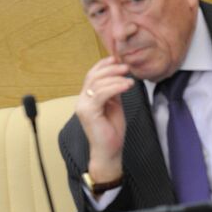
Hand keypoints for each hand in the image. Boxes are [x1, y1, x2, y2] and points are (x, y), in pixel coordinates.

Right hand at [76, 57, 133, 181]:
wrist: (109, 151)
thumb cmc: (112, 132)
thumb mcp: (114, 106)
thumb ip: (113, 91)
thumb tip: (119, 76)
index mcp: (86, 98)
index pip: (91, 75)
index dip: (103, 65)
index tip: (117, 59)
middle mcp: (81, 101)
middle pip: (93, 76)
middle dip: (111, 69)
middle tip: (126, 67)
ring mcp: (83, 106)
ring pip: (97, 83)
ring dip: (116, 78)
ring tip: (130, 79)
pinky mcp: (88, 112)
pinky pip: (101, 94)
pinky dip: (116, 87)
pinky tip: (127, 86)